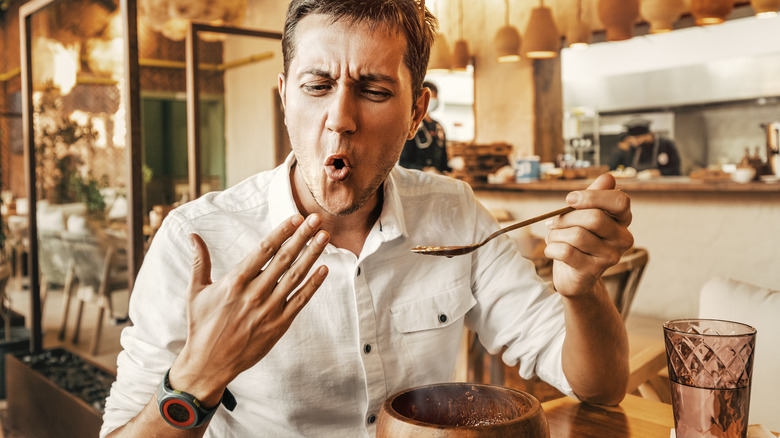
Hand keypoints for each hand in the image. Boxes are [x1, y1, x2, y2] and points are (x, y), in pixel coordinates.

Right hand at [169, 214, 329, 406]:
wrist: (209, 363)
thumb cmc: (201, 326)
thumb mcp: (196, 291)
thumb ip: (200, 261)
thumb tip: (193, 235)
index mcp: (235, 281)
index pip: (264, 249)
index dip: (282, 232)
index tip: (296, 218)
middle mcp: (254, 293)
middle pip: (284, 258)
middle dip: (302, 237)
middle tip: (316, 219)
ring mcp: (269, 309)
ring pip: (295, 276)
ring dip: (312, 255)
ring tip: (324, 237)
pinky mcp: (279, 325)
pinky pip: (300, 301)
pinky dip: (314, 285)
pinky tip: (324, 269)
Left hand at [545, 173, 632, 297]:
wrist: (573, 275)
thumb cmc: (578, 239)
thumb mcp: (583, 214)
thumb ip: (594, 195)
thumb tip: (608, 178)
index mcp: (622, 220)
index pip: (620, 201)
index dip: (593, 196)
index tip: (570, 199)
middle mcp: (622, 239)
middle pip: (595, 218)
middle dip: (566, 217)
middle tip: (553, 222)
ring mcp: (610, 257)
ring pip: (577, 235)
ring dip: (556, 234)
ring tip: (552, 237)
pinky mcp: (593, 271)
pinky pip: (566, 252)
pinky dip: (552, 248)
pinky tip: (551, 250)